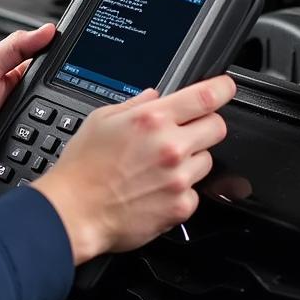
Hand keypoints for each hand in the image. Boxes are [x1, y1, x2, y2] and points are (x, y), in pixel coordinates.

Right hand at [33, 75, 235, 263]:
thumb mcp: (100, 120)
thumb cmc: (82, 168)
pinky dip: (180, 191)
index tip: (225, 88)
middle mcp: (170, 146)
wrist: (74, 211)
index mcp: (151, 119)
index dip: (222, 88)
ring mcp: (179, 178)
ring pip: (207, 160)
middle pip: (217, 127)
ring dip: (191, 161)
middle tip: (182, 134)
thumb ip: (133, 104)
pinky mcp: (181, 206)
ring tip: (158, 168)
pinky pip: (195, 192)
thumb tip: (153, 97)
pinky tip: (155, 190)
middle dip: (204, 126)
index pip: (205, 96)